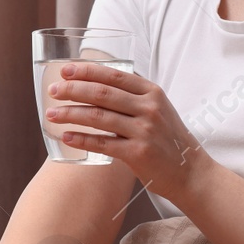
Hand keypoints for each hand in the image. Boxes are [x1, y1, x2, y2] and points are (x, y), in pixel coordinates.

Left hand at [44, 61, 210, 207]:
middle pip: (102, 92)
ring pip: (98, 116)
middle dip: (73, 90)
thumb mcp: (158, 109)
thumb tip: (96, 83)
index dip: (87, 71)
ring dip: (70, 114)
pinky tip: (66, 137)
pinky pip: (103, 143)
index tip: (65, 71)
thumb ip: (133, 96)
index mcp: (152, 92)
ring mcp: (144, 130)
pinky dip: (81, 139)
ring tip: (52, 114)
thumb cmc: (168, 139)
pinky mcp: (138, 153)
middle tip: (53, 91)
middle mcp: (149, 108)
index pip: (113, 75)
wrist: (191, 172)